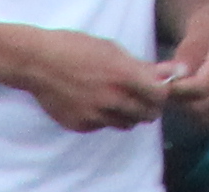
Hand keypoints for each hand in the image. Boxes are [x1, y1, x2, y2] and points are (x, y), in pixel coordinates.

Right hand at [1, 26, 168, 127]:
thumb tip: (171, 73)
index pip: (159, 96)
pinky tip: (92, 102)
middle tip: (141, 99)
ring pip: (126, 124)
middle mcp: (111, 100)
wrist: (38, 63)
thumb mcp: (112, 50)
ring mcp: (95, 116)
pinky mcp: (81, 125)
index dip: (161, 95)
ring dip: (127, 115)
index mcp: (123, 76)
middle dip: (148, 107)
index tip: (157, 91)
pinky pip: (102, 126)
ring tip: (115, 100)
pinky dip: (103, 118)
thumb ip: (141, 66)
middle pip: (146, 115)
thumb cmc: (76, 49)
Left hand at [160, 6, 208, 122]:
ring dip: (186, 110)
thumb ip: (187, 54)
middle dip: (179, 101)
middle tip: (166, 88)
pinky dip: (196, 115)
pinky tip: (189, 98)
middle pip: (201, 107)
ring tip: (177, 91)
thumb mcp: (197, 31)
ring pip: (205, 118)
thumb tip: (172, 77)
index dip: (177, 90)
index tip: (162, 82)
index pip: (201, 88)